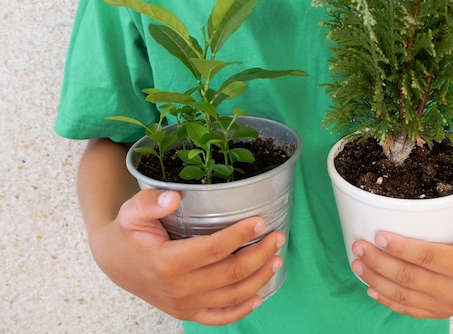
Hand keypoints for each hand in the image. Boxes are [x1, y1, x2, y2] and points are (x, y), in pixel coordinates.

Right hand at [88, 189, 284, 325]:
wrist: (114, 263)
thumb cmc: (128, 233)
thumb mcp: (132, 211)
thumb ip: (151, 202)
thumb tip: (174, 197)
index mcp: (168, 262)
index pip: (215, 249)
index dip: (241, 235)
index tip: (260, 221)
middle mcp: (179, 288)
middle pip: (231, 273)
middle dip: (260, 254)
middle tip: (277, 237)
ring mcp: (184, 304)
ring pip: (232, 295)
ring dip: (260, 278)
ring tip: (277, 259)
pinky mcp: (187, 312)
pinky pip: (220, 317)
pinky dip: (242, 309)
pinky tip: (259, 296)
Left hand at [351, 181, 452, 319]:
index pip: (426, 257)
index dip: (400, 247)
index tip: (378, 235)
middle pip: (408, 277)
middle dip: (378, 262)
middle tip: (358, 246)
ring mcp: (446, 305)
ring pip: (403, 295)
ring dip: (375, 280)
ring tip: (356, 263)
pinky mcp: (438, 312)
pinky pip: (408, 309)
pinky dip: (387, 300)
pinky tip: (370, 287)